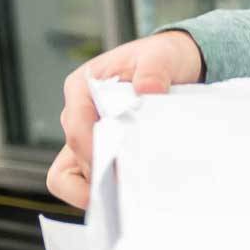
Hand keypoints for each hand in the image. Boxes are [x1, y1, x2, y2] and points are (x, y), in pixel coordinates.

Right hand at [46, 31, 203, 207]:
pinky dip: (106, 190)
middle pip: (75, 154)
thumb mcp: (161, 56)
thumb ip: (153, 70)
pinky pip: (89, 181)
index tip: (115, 168)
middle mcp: (79, 114)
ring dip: (98, 188)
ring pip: (72, 175)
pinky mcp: (101, 153)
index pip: (76, 124)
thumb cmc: (161, 58)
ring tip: (130, 194)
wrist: (177, 67)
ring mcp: (88, 137)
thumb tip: (147, 90)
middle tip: (132, 186)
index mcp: (82, 87)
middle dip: (100, 173)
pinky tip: (131, 191)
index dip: (91, 150)